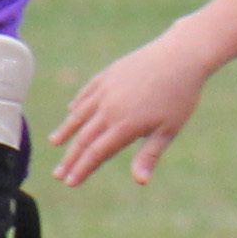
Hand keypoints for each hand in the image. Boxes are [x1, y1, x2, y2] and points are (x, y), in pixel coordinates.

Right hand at [52, 32, 214, 188]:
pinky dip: (78, 104)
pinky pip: (88, 92)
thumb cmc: (180, 96)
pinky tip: (72, 111)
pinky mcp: (108, 74)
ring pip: (80, 114)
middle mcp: (110, 108)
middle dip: (70, 158)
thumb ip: (150, 155)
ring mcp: (106, 90)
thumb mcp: (169, 129)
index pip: (97, 153)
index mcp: (125, 125)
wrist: (182, 55)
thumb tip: (140, 182)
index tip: (70, 183)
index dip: (83, 169)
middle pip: (84, 137)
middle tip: (58, 174)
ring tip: (55, 142)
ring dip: (66, 130)